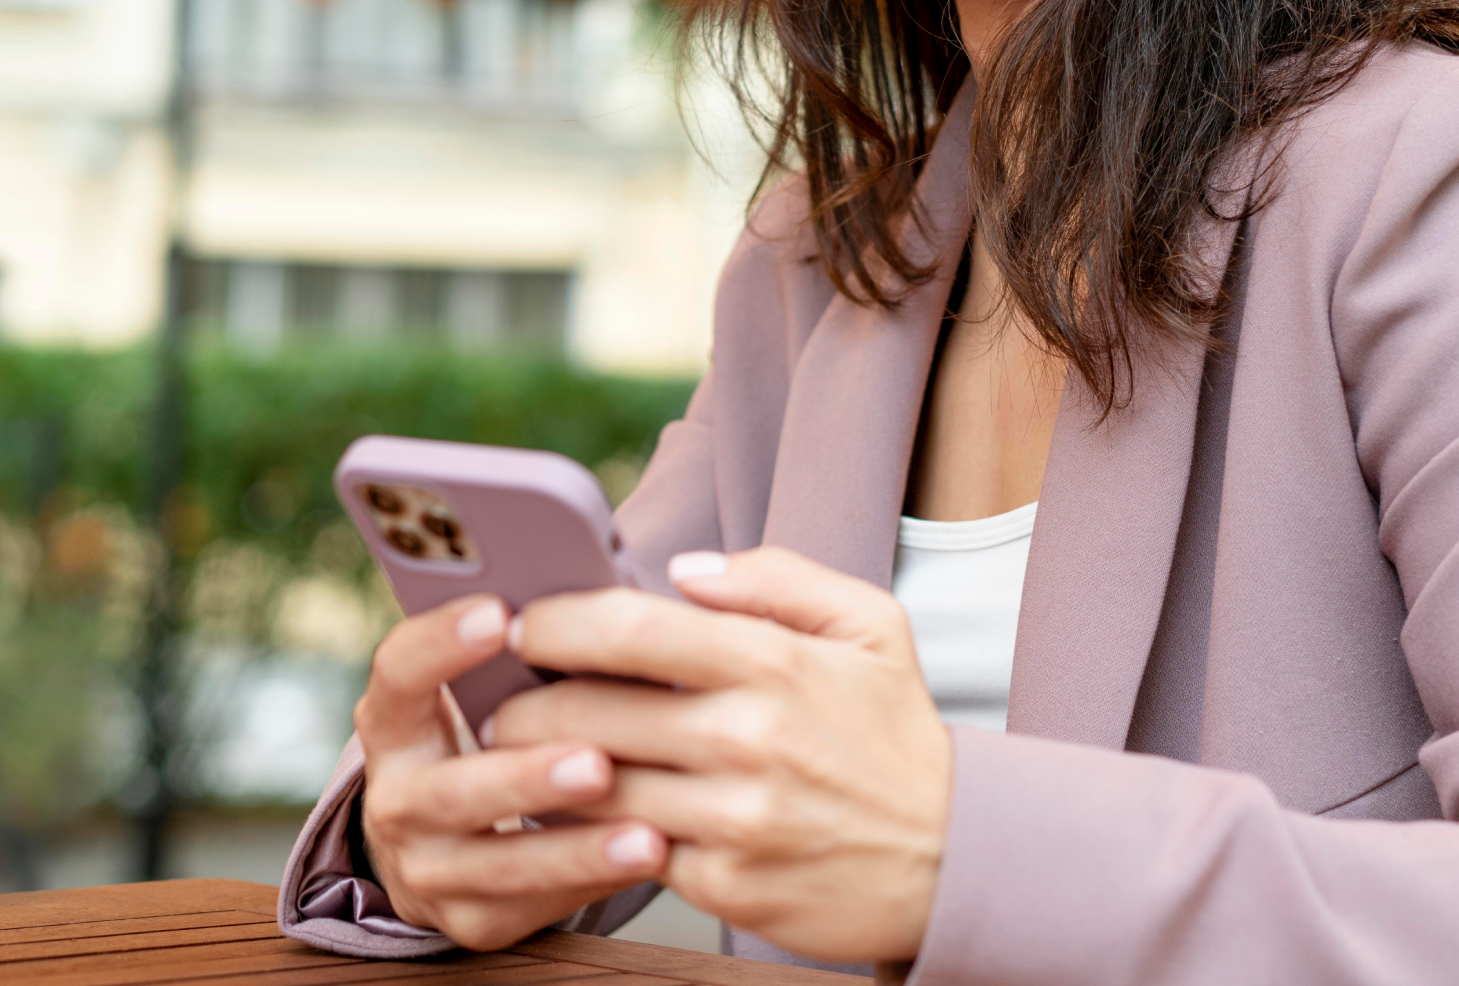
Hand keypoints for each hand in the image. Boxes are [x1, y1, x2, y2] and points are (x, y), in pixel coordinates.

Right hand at [351, 594, 669, 949]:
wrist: (455, 842)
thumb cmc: (501, 730)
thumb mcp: (490, 690)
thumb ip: (528, 650)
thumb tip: (608, 595)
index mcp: (395, 721)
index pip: (398, 674)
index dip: (440, 643)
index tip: (497, 611)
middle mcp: (397, 798)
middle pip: (453, 789)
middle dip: (526, 775)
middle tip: (594, 758)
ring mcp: (429, 867)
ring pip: (501, 863)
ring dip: (576, 847)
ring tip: (646, 831)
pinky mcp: (472, 920)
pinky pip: (536, 905)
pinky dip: (594, 880)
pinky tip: (649, 856)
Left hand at [490, 547, 952, 963]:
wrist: (956, 857)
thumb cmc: (896, 734)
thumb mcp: (870, 626)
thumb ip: (779, 579)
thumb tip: (684, 572)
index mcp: (774, 663)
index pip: (629, 627)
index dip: (555, 620)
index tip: (523, 620)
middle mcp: (749, 739)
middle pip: (588, 711)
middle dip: (523, 703)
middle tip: (502, 699)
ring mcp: (735, 819)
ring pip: (593, 788)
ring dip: (538, 773)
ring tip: (520, 757)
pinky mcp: (728, 886)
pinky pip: (629, 853)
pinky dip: (588, 833)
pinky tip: (575, 816)